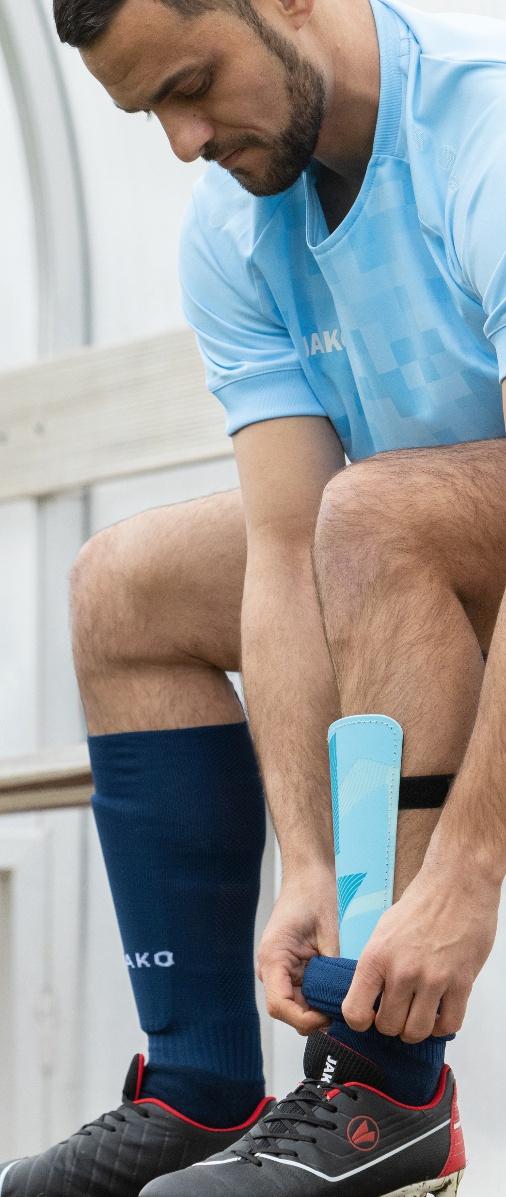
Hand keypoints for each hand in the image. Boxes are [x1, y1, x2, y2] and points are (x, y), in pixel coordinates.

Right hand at [256, 865, 337, 1034]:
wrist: (308, 875)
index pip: (279, 1006)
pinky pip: (302, 992)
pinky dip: (318, 997)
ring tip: (343, 1003)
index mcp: (273, 958)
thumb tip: (347, 1000)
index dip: (304, 1019)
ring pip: (296, 1005)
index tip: (329, 1016)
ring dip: (317, 1008)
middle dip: (314, 1018)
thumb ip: (332, 969)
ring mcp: (280, 969)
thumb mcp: (329, 933)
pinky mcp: (291, 967)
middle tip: (343, 1012)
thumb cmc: (315, 895)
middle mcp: (271, 968)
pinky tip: (337, 992)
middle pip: (287, 1011)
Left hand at [342, 848, 499, 1042]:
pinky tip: (440, 1013)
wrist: (457, 885)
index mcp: (376, 957)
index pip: (355, 1012)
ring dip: (416, 1029)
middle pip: (388, 1027)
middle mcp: (402, 971)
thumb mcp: (383, 930)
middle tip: (398, 1012)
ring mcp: (433, 979)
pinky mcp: (461, 982)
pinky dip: (443, 1026)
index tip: (369, 1018)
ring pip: (417, 1031)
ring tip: (418, 1015)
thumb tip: (371, 996)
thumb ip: (376, 965)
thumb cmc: (421, 903)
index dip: (360, 1022)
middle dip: (391, 1025)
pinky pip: (450, 1024)